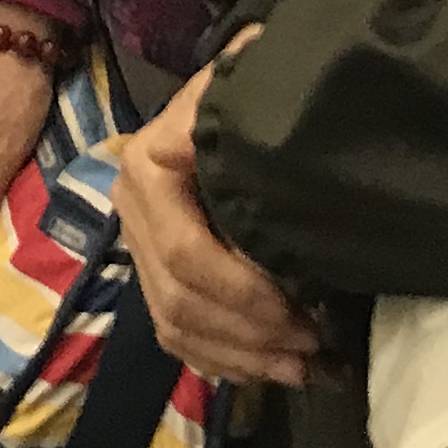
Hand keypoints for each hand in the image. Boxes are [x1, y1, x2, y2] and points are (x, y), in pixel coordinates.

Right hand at [107, 34, 318, 386]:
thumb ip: (252, 90)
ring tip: (307, 368)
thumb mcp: (248, 76)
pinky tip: (273, 370)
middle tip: (316, 343)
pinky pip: (176, 336)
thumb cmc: (247, 88)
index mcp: (149, 167)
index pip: (187, 251)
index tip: (310, 306)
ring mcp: (140, 246)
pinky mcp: (154, 273)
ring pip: (176, 326)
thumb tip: (261, 127)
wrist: (229, 95)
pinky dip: (223, 361)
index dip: (246, 291)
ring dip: (242, 357)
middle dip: (251, 333)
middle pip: (180, 299)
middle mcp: (132, 210)